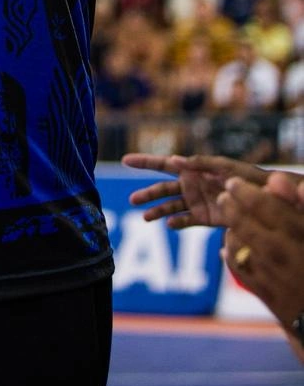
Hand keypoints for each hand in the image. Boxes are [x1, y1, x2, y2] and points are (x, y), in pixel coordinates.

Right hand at [123, 152, 266, 228]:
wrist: (261, 198)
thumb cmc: (242, 176)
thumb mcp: (222, 166)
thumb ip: (199, 163)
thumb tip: (174, 160)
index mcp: (191, 169)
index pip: (163, 164)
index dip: (144, 162)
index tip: (125, 160)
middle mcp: (190, 185)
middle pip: (163, 189)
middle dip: (147, 194)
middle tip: (132, 200)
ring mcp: (196, 202)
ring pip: (171, 207)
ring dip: (158, 211)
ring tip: (144, 217)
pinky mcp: (204, 218)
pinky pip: (186, 221)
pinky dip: (178, 223)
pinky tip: (170, 226)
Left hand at [220, 176, 303, 329]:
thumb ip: (300, 204)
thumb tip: (275, 179)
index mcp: (299, 234)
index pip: (265, 206)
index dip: (244, 191)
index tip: (232, 182)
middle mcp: (282, 254)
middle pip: (244, 224)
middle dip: (230, 207)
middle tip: (223, 196)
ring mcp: (272, 276)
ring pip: (238, 244)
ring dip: (231, 229)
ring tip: (231, 217)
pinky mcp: (266, 295)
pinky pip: (239, 267)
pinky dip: (232, 252)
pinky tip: (234, 242)